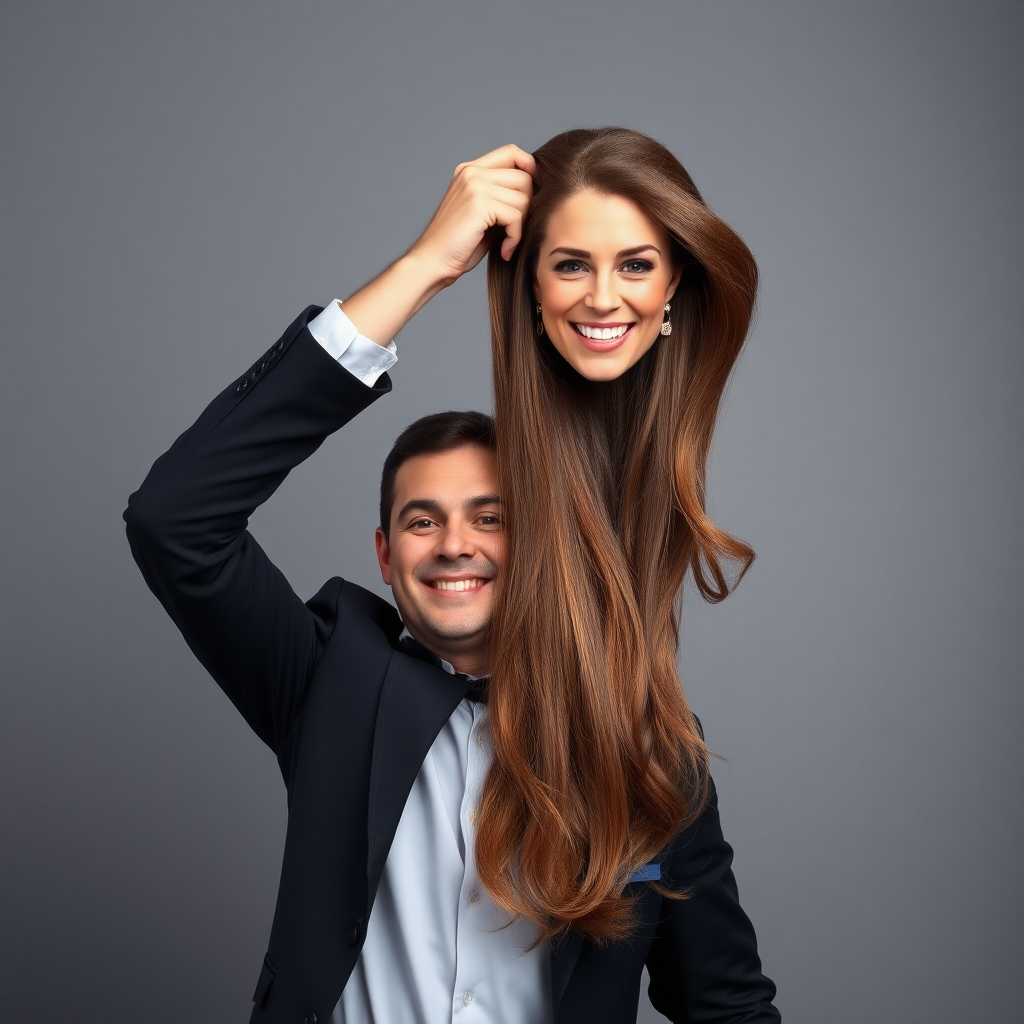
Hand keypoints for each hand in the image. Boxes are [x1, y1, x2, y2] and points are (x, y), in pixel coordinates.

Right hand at [409, 144, 535, 284]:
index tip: (532, 198)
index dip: (530, 169)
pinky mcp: (479, 203)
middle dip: (527, 207)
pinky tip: (504, 251)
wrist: (432, 262)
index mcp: (469, 170)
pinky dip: (515, 238)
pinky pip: (516, 217)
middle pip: (523, 177)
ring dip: (521, 226)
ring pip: (523, 198)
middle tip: (516, 230)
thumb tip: (538, 191)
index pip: (511, 152)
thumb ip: (502, 197)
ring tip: (508, 243)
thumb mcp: (483, 215)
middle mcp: (472, 172)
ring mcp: (474, 185)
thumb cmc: (458, 245)